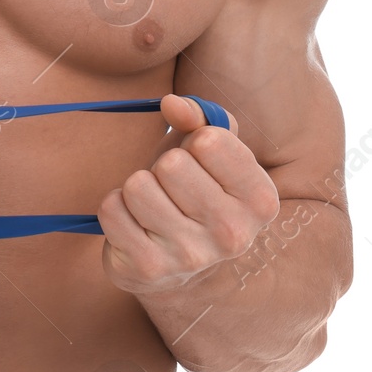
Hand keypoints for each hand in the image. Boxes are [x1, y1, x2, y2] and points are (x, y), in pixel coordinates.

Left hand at [97, 94, 281, 295]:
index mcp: (260, 200)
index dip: (194, 141)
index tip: (199, 162)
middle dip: (163, 167)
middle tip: (172, 188)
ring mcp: (191, 257)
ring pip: (138, 186)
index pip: (210, 140)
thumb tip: (171, 103)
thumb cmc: (196, 190)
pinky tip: (136, 225)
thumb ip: (199, 116)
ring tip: (154, 205)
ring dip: (138, 188)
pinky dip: (116, 208)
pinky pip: (112, 210)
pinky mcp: (149, 268)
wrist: (181, 267)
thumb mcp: (209, 151)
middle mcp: (234, 235)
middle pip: (172, 165)